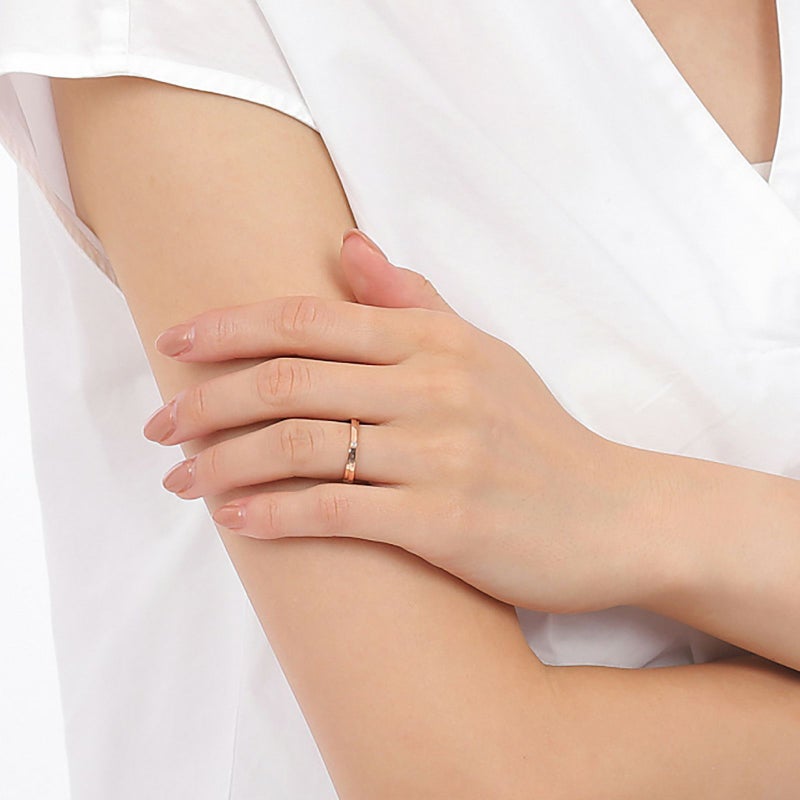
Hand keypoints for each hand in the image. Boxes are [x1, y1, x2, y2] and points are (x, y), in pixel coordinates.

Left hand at [142, 230, 664, 613]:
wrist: (614, 515)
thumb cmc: (540, 436)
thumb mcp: (483, 354)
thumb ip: (413, 301)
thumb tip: (348, 245)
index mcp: (437, 340)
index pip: (310, 318)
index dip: (230, 326)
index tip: (174, 341)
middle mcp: (435, 387)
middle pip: (289, 381)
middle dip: (206, 401)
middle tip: (158, 425)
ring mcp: (442, 455)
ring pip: (300, 447)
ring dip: (224, 463)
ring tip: (180, 479)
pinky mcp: (447, 523)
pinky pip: (337, 512)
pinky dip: (274, 514)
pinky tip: (235, 519)